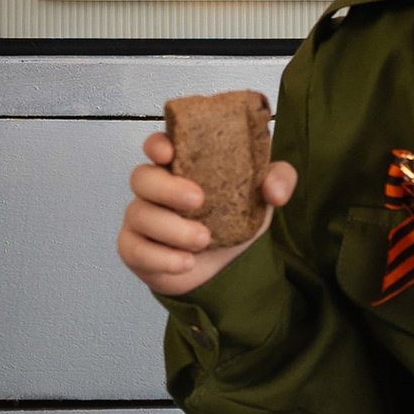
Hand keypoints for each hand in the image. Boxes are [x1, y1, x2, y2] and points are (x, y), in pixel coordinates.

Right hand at [116, 130, 298, 299]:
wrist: (227, 268)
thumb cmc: (234, 221)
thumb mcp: (262, 197)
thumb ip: (278, 180)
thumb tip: (274, 190)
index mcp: (180, 166)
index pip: (156, 145)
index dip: (156, 144)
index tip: (169, 152)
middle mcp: (155, 189)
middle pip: (141, 177)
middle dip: (167, 188)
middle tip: (199, 200)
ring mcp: (141, 218)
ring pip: (140, 215)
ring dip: (173, 228)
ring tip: (204, 240)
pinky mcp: (135, 249)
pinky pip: (136, 250)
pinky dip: (162, 258)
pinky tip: (185, 262)